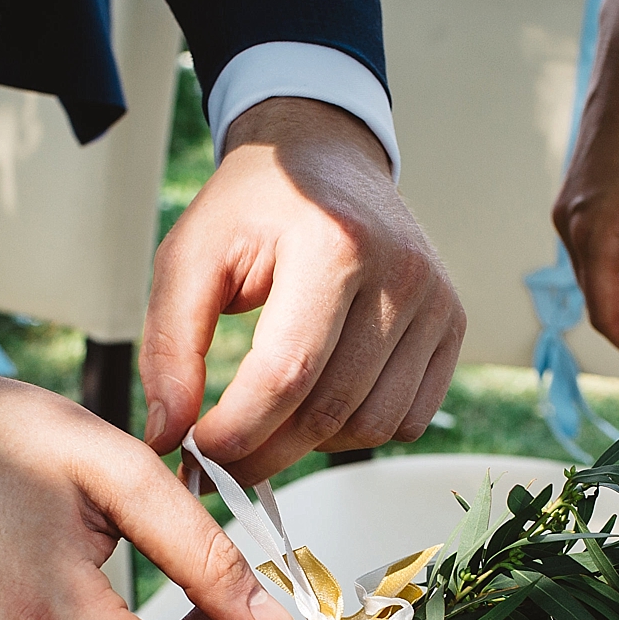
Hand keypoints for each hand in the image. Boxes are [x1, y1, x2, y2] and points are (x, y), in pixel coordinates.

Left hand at [140, 97, 463, 484]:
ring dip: (311, 447)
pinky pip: (408, 418)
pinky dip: (357, 432)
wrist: (327, 156)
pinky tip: (318, 406)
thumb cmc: (253, 207)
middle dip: (264, 453)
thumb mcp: (190, 257)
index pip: (286, 374)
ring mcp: (436, 302)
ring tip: (267, 424)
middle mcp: (400, 273)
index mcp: (333, 243)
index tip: (194, 452)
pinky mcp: (452, 325)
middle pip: (329, 410)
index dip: (236, 431)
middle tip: (217, 463)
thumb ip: (170, 347)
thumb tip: (166, 436)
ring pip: (372, 426)